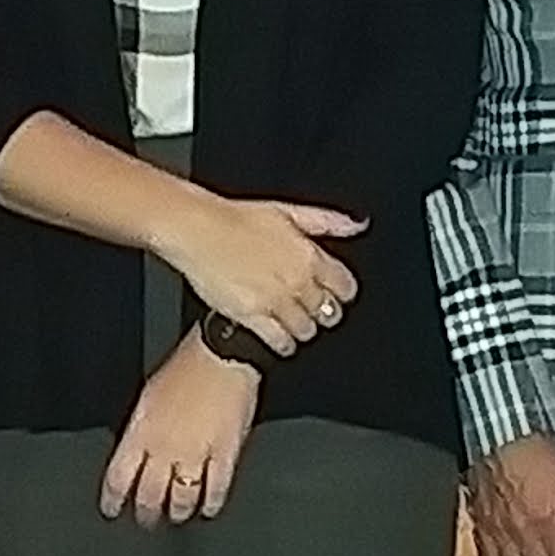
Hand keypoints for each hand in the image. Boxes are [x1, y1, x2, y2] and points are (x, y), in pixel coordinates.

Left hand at [100, 336, 262, 525]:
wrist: (221, 355)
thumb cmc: (187, 366)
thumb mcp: (148, 396)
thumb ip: (142, 428)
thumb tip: (136, 449)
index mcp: (141, 432)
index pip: (119, 478)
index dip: (113, 499)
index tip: (112, 510)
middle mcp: (165, 448)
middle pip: (150, 495)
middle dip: (147, 513)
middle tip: (148, 521)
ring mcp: (196, 453)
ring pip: (182, 498)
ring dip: (178, 512)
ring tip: (177, 516)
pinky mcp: (225, 454)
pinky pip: (216, 489)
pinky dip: (211, 503)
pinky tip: (208, 508)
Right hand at [168, 192, 362, 357]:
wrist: (197, 230)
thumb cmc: (234, 217)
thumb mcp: (286, 210)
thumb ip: (326, 220)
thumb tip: (357, 224)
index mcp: (308, 254)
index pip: (343, 285)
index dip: (343, 293)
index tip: (339, 296)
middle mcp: (297, 280)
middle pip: (326, 310)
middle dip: (324, 313)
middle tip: (316, 313)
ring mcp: (275, 300)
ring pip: (306, 328)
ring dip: (304, 329)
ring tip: (296, 326)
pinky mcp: (252, 316)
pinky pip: (279, 341)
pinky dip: (284, 345)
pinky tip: (281, 342)